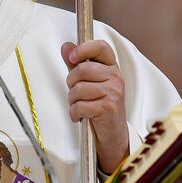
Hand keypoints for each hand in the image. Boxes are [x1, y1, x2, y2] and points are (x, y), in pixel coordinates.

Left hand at [61, 39, 128, 173]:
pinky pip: (79, 105)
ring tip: (80, 106)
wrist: (112, 136)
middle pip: (82, 69)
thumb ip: (77, 64)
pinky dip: (75, 113)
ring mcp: (114, 92)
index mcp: (112, 68)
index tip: (72, 58)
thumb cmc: (100, 107)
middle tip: (76, 94)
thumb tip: (66, 46)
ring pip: (78, 89)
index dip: (83, 49)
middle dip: (71, 83)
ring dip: (72, 101)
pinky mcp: (108, 107)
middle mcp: (116, 78)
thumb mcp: (89, 83)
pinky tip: (81, 116)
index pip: (101, 47)